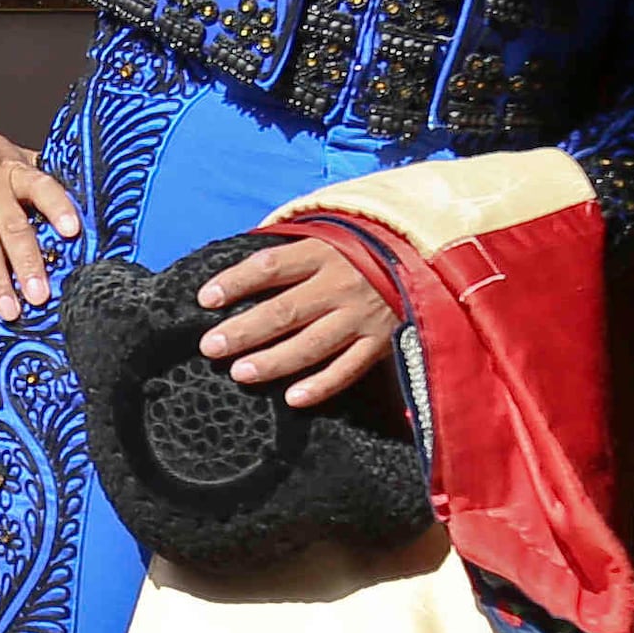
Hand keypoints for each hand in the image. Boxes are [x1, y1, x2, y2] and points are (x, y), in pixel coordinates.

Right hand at [0, 129, 81, 314]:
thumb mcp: (6, 153)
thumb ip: (34, 174)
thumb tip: (74, 197)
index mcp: (12, 171)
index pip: (42, 186)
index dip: (59, 207)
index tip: (73, 231)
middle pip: (12, 227)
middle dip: (27, 264)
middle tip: (40, 296)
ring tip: (9, 310)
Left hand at [196, 235, 400, 407]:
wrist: (428, 257)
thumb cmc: (366, 247)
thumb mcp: (332, 234)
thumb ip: (293, 248)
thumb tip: (245, 260)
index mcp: (324, 252)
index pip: (270, 266)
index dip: (235, 282)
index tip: (205, 300)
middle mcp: (340, 285)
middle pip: (284, 311)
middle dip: (244, 330)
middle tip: (211, 347)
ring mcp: (362, 316)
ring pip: (311, 345)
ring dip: (274, 361)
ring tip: (241, 373)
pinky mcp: (381, 342)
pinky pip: (347, 369)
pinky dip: (320, 385)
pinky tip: (292, 399)